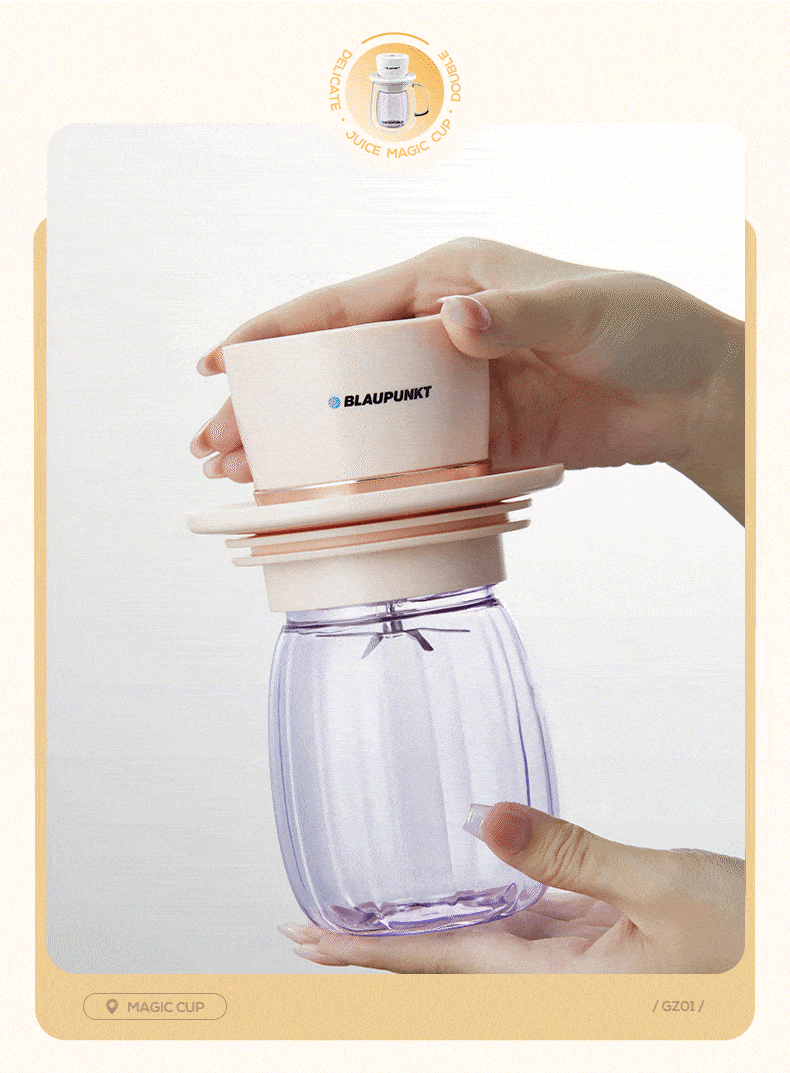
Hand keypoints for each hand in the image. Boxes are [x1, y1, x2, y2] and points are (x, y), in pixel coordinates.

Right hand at [190, 238, 743, 521]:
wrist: (686, 393)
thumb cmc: (641, 325)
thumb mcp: (581, 309)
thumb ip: (513, 315)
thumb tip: (453, 319)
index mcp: (448, 282)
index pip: (342, 308)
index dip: (275, 333)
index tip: (219, 362)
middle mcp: (438, 334)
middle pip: (334, 371)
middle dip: (271, 405)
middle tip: (214, 444)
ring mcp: (452, 392)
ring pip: (360, 423)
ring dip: (304, 452)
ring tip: (244, 480)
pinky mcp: (475, 440)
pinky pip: (408, 463)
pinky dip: (364, 484)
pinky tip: (321, 505)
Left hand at [278, 802, 744, 973]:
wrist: (774, 951)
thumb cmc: (744, 939)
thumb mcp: (661, 890)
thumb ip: (571, 856)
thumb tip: (485, 819)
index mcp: (560, 985)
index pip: (439, 969)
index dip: (368, 956)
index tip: (309, 941)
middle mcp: (553, 980)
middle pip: (441, 965)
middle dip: (373, 949)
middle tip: (307, 928)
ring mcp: (570, 960)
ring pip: (474, 943)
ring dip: (416, 928)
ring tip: (360, 910)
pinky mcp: (590, 937)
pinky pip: (517, 921)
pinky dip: (474, 903)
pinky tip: (453, 885)